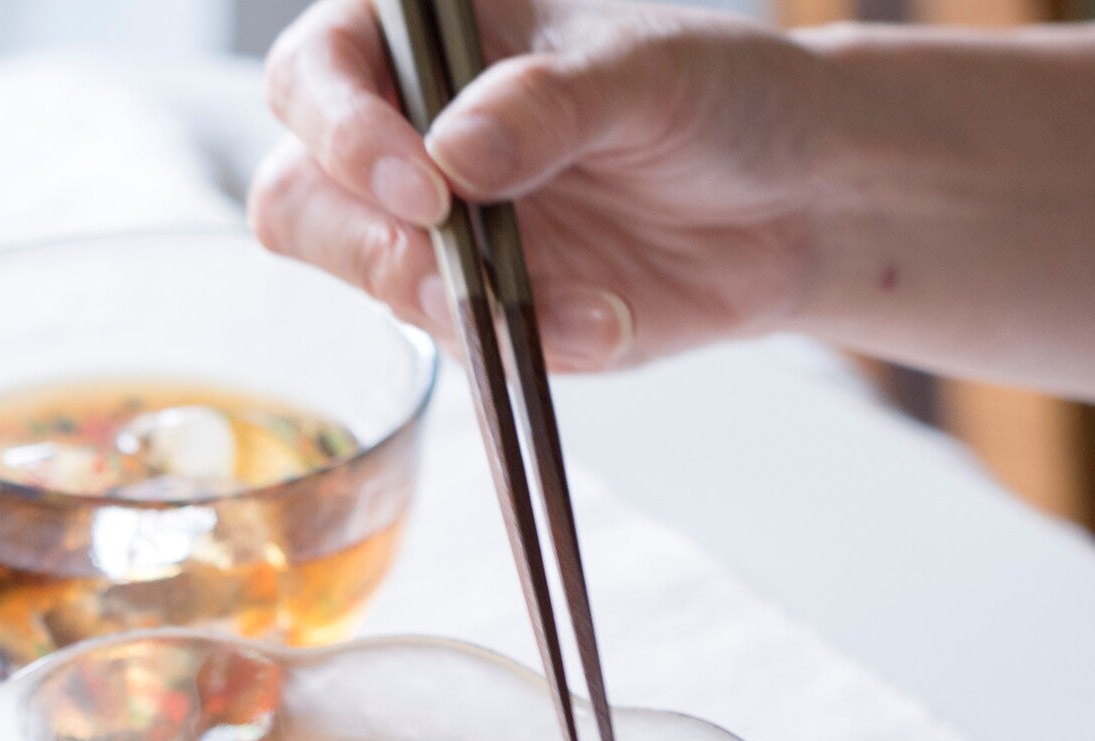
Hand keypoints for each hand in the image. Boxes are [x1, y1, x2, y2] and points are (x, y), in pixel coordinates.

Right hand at [249, 0, 830, 369]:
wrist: (791, 207)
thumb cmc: (718, 98)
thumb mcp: (648, 75)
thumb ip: (549, 106)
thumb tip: (455, 155)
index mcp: (429, 36)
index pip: (317, 73)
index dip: (341, 128)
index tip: (422, 184)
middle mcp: (411, 133)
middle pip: (303, 200)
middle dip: (369, 244)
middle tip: (451, 265)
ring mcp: (441, 235)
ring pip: (378, 288)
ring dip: (464, 310)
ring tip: (580, 309)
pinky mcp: (485, 314)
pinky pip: (467, 349)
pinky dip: (531, 348)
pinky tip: (608, 323)